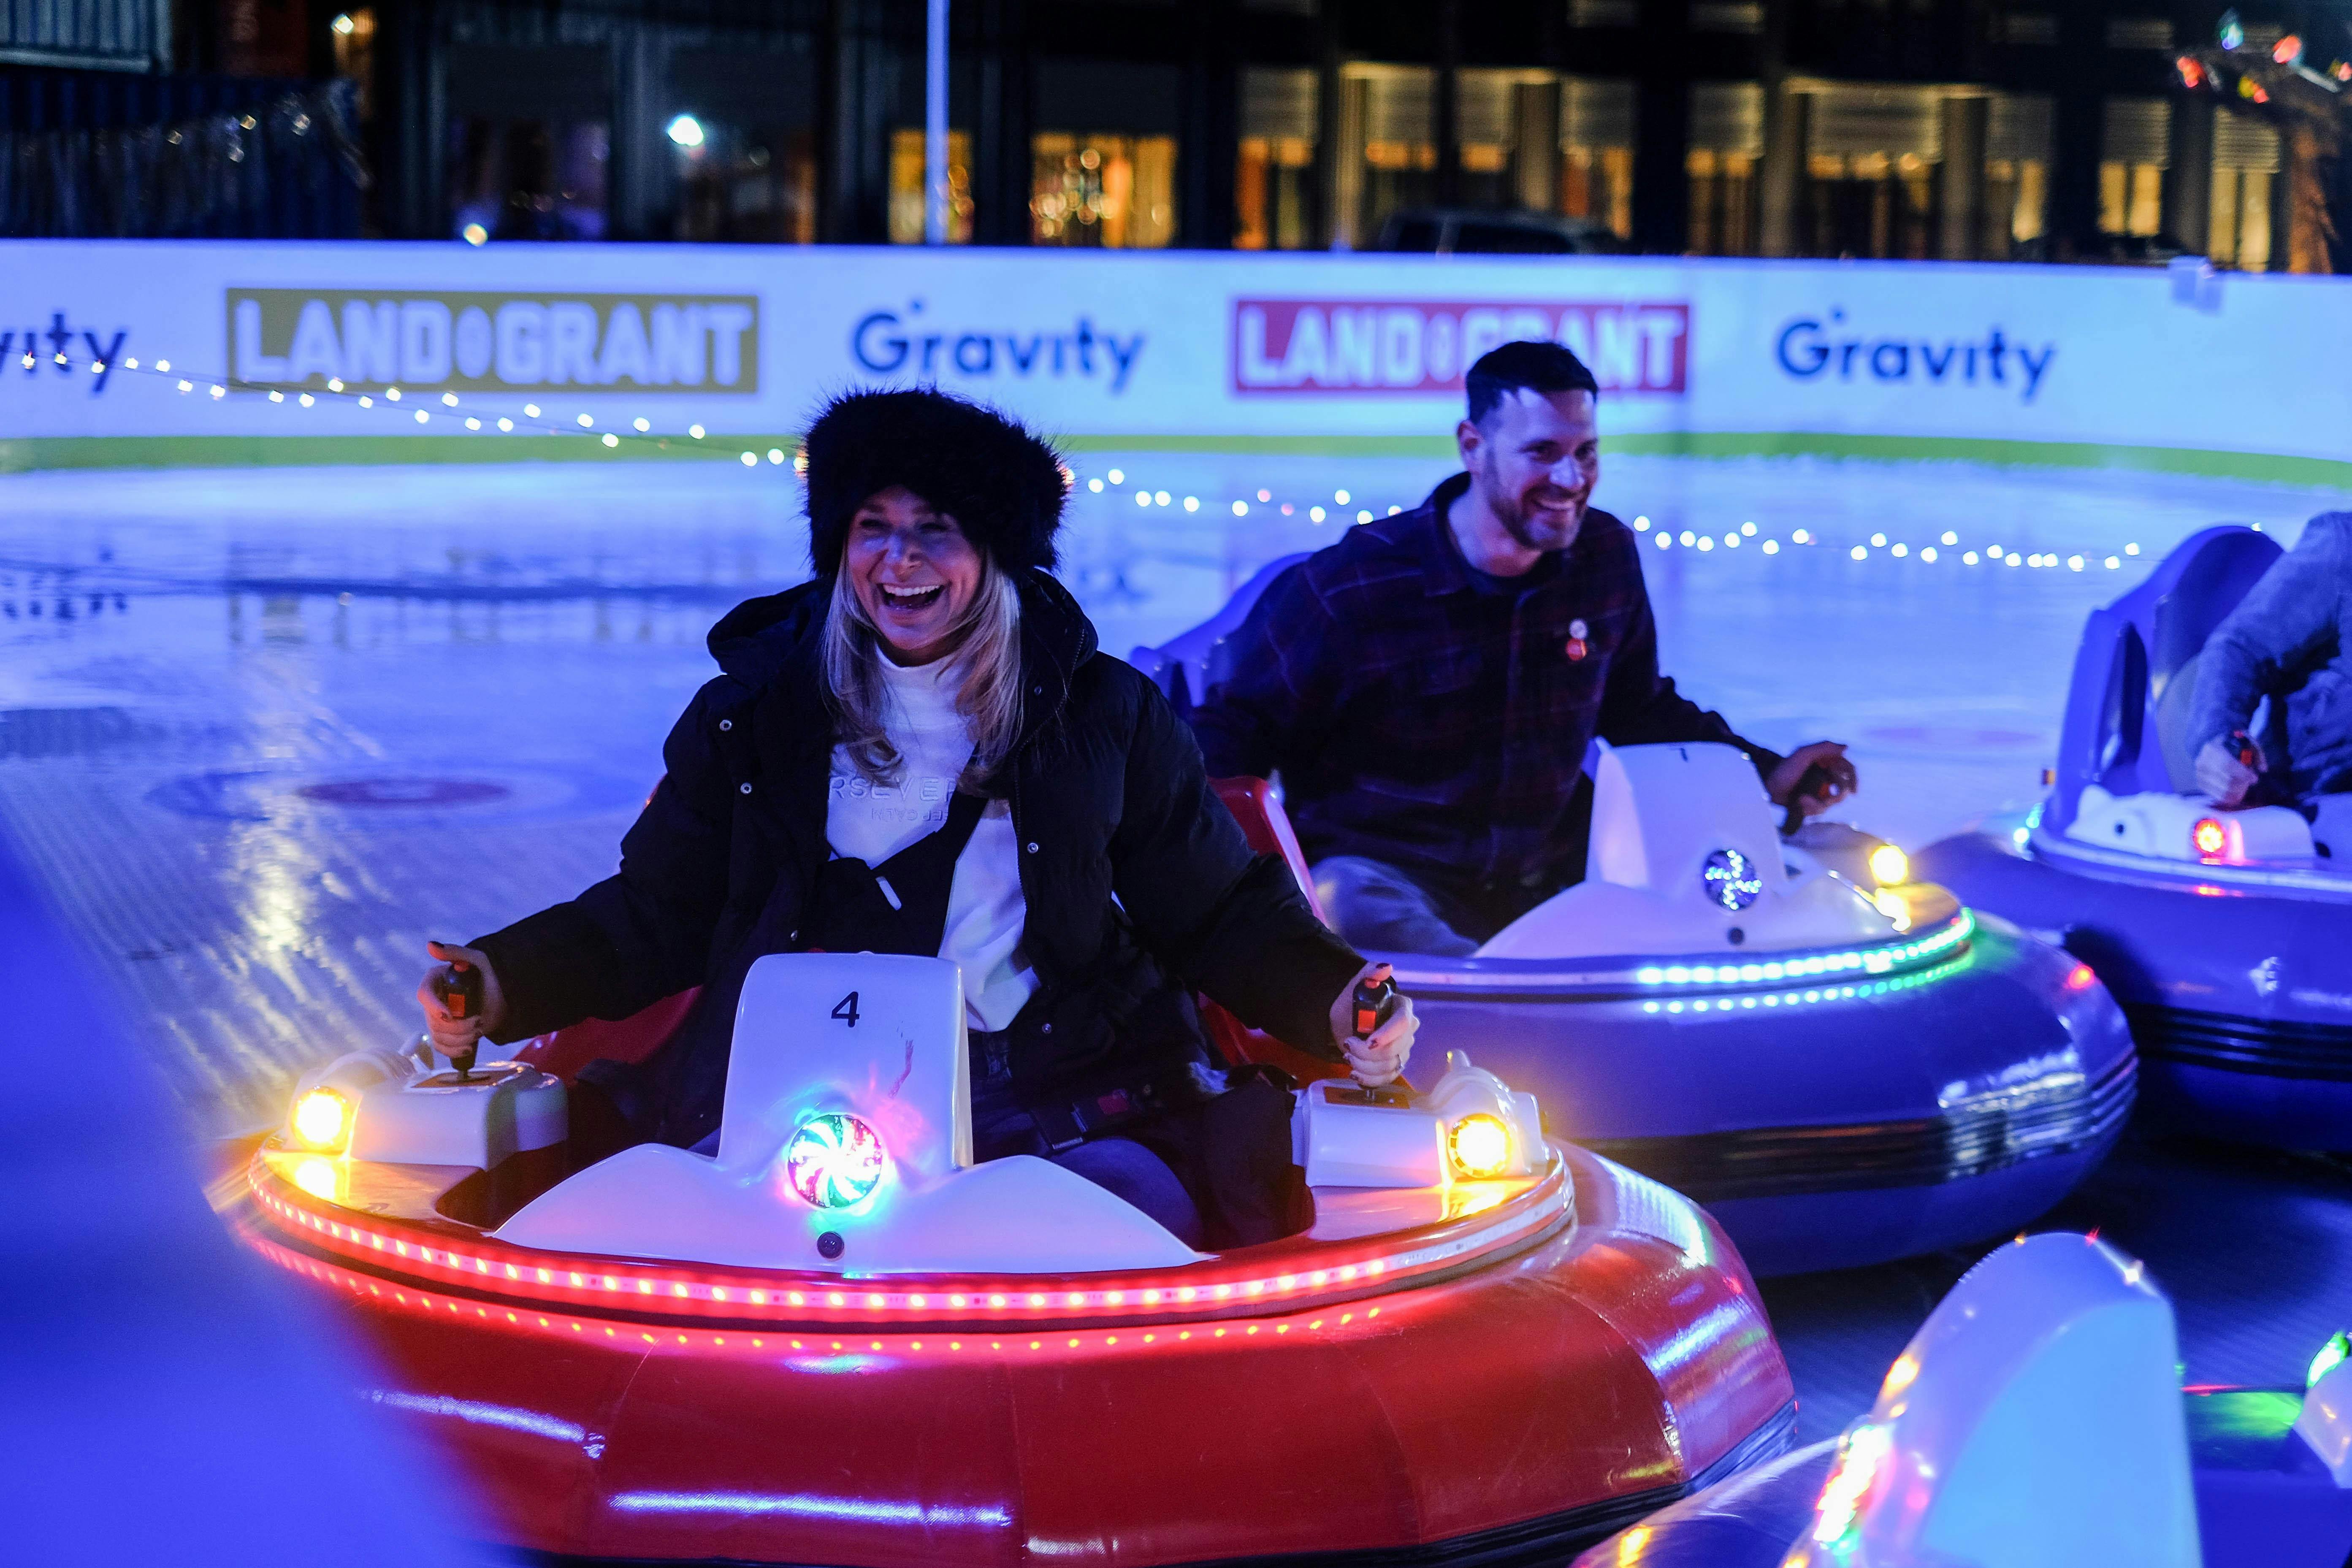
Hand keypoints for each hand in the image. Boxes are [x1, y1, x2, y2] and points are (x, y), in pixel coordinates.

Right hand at [416, 940, 507, 1060]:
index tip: (450, 1016)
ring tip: (478, 1029)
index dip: (434, 1008)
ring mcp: (439, 1020)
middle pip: (433, 1022)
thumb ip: (455, 952)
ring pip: (439, 1037)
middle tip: (479, 1021)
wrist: (503, 994)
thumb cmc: (489, 974)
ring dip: (460, 1039)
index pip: (424, 996)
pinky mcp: (447, 1034)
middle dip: (458, 1027)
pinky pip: (442, 1048)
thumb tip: (431, 945)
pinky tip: (469, 1047)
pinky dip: (455, 1051)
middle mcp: (433, 1002)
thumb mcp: (476, 959)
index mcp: (435, 982)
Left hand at [1328, 960, 1417, 1087]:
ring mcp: (1402, 1051)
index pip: (1403, 1024)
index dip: (1387, 1035)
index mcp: (1403, 1009)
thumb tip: (1385, 968)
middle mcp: (1407, 1032)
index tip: (1368, 1041)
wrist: (1346, 1018)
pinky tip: (1354, 1072)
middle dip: (1367, 1053)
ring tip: (1348, 1055)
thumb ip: (1371, 973)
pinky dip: (1368, 1079)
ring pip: (1389, 1067)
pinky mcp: (1392, 1066)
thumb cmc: (1353, 998)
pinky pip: (1385, 1079)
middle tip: (1348, 1044)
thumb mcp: (1359, 982)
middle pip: (1395, 1050)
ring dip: (1364, 1065)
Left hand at [1766, 741, 1857, 818]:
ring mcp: (1820, 789)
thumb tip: (1845, 747)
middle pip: (1844, 788)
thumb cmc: (1784, 770)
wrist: (1768, 788)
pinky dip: (1811, 808)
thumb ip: (1824, 747)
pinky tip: (1800, 804)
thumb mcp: (1802, 754)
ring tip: (1803, 800)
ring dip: (1818, 803)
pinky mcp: (1813, 801)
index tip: (1853, 791)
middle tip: (1828, 799)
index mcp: (1826, 761)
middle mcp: (1825, 774)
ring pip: (1832, 801)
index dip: (1853, 779)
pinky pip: (1821, 809)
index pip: (1848, 769)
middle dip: (1836, 795)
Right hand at [2196, 736, 2263, 806]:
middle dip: (2242, 783)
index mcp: (2212, 748)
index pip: (2227, 765)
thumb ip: (2256, 753)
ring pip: (2223, 790)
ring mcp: (2199, 775)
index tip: (2254, 778)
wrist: (2209, 746)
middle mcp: (2202, 762)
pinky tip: (2237, 792)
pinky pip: (2218, 797)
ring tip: (2243, 786)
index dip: (2243, 774)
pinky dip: (2230, 797)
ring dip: (2238, 791)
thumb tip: (2262, 769)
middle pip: (2226, 780)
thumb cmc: (2231, 744)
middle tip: (2250, 781)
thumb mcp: (2245, 742)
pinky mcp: (2200, 784)